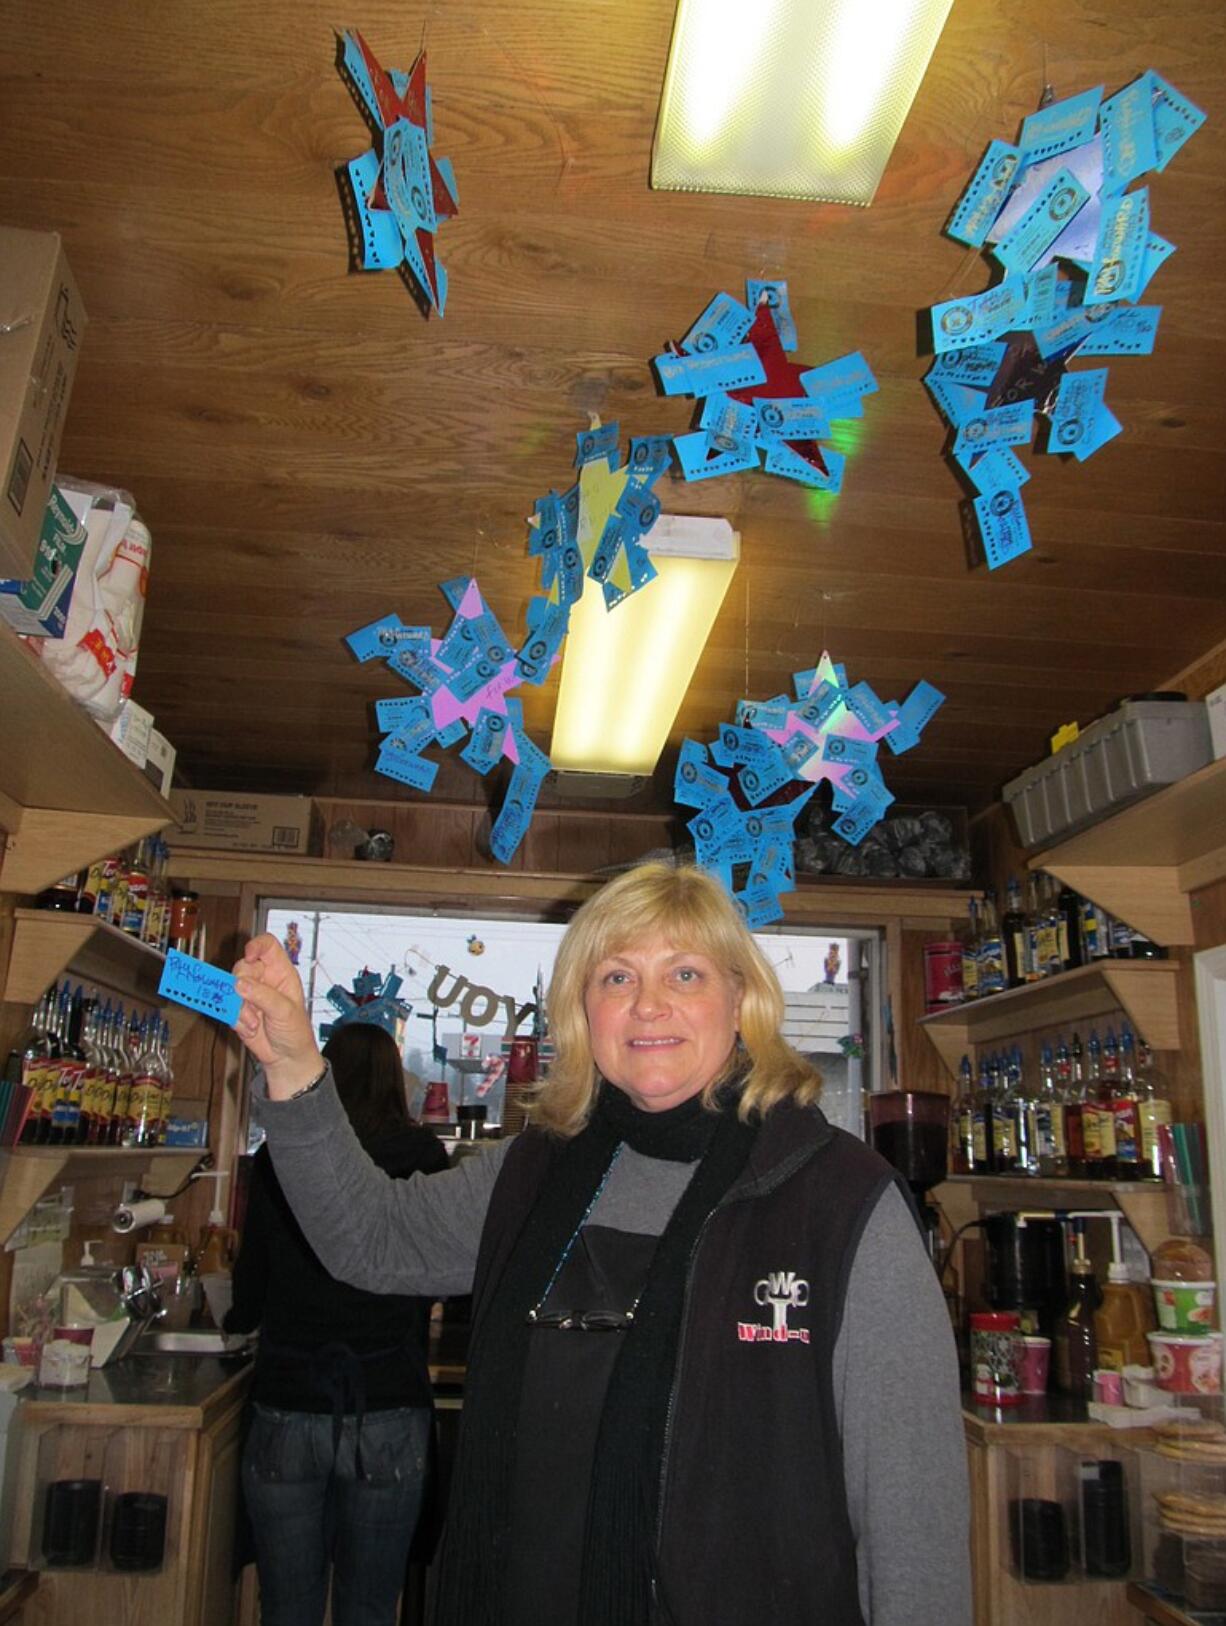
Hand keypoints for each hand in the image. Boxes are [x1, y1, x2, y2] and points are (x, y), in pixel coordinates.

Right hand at [232, 934, 324, 1098]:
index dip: (256, 946)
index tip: (249, 956)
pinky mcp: (238, 1010)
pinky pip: (227, 1007)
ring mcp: (249, 995)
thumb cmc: (295, 1031)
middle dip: (242, 985)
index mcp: (281, 973)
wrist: (286, 1058)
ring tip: (254, 1022)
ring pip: (231, 987)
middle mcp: (264, 980)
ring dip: (239, 1007)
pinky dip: (236, 1019)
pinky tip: (250, 1028)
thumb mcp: (285, 1011)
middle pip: (242, 967)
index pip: (267, 946)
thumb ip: (263, 996)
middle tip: (251, 1002)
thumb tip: (240, 984)